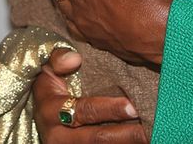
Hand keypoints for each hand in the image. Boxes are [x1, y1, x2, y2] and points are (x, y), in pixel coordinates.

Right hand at [33, 48, 147, 142]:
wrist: (42, 108)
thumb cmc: (53, 81)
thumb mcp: (50, 66)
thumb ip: (59, 58)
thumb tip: (75, 59)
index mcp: (51, 111)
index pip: (84, 111)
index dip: (109, 110)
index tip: (132, 107)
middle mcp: (58, 136)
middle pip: (96, 138)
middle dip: (125, 134)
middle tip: (149, 128)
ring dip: (127, 142)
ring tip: (150, 136)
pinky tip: (141, 140)